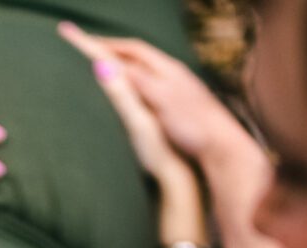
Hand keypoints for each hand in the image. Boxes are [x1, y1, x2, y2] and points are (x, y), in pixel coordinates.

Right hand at [58, 23, 242, 165]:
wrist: (222, 146)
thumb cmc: (193, 126)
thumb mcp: (160, 102)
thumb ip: (135, 82)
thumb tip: (105, 64)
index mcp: (166, 70)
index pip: (132, 49)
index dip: (107, 45)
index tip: (84, 41)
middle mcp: (172, 74)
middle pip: (138, 56)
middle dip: (114, 50)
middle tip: (91, 50)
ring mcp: (177, 88)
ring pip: (144, 70)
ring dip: (124, 65)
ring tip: (106, 67)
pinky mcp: (179, 103)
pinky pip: (150, 84)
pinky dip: (134, 82)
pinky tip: (132, 93)